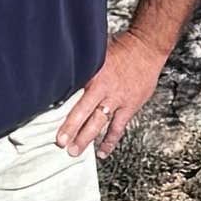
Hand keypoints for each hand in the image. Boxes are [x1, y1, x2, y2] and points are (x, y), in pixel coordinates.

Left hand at [58, 32, 171, 157]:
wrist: (147, 48)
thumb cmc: (122, 48)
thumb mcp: (97, 53)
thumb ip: (83, 67)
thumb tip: (63, 72)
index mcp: (94, 75)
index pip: (75, 95)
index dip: (63, 107)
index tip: (53, 116)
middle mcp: (105, 89)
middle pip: (84, 112)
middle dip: (72, 129)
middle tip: (61, 143)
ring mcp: (118, 100)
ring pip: (99, 123)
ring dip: (86, 138)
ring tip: (75, 151)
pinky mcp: (130, 107)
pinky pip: (118, 128)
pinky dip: (110, 141)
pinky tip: (102, 152)